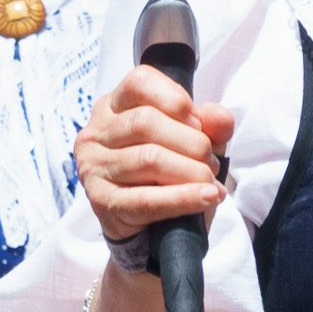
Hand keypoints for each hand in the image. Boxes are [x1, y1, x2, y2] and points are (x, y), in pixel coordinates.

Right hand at [75, 62, 235, 254]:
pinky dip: (183, 199)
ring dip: (192, 172)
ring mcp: (94, 167)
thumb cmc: (168, 174)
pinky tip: (206, 197)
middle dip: (191, 142)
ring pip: (148, 159)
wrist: (150, 228)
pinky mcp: (101, 202)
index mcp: (114, 106)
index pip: (139, 82)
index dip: (176, 99)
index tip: (198, 124)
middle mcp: (96, 132)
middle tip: (211, 163)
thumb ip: (210, 125)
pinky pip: (146, 199)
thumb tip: (218, 118)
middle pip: (145, 122)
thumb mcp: (194, 143)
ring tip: (209, 183)